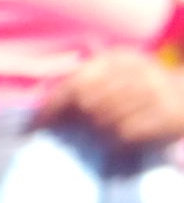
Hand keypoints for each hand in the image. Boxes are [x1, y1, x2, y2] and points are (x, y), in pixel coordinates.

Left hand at [33, 51, 183, 150]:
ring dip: (98, 134)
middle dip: (75, 122)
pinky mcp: (168, 116)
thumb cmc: (143, 88)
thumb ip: (83, 85)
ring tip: (103, 136)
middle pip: (86, 104)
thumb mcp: (116, 74)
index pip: (74, 83)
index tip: (35, 126)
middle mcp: (137, 71)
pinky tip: (120, 143)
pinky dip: (116, 143)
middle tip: (71, 134)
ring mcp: (155, 92)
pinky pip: (125, 134)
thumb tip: (42, 113)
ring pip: (104, 121)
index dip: (51, 106)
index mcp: (118, 58)